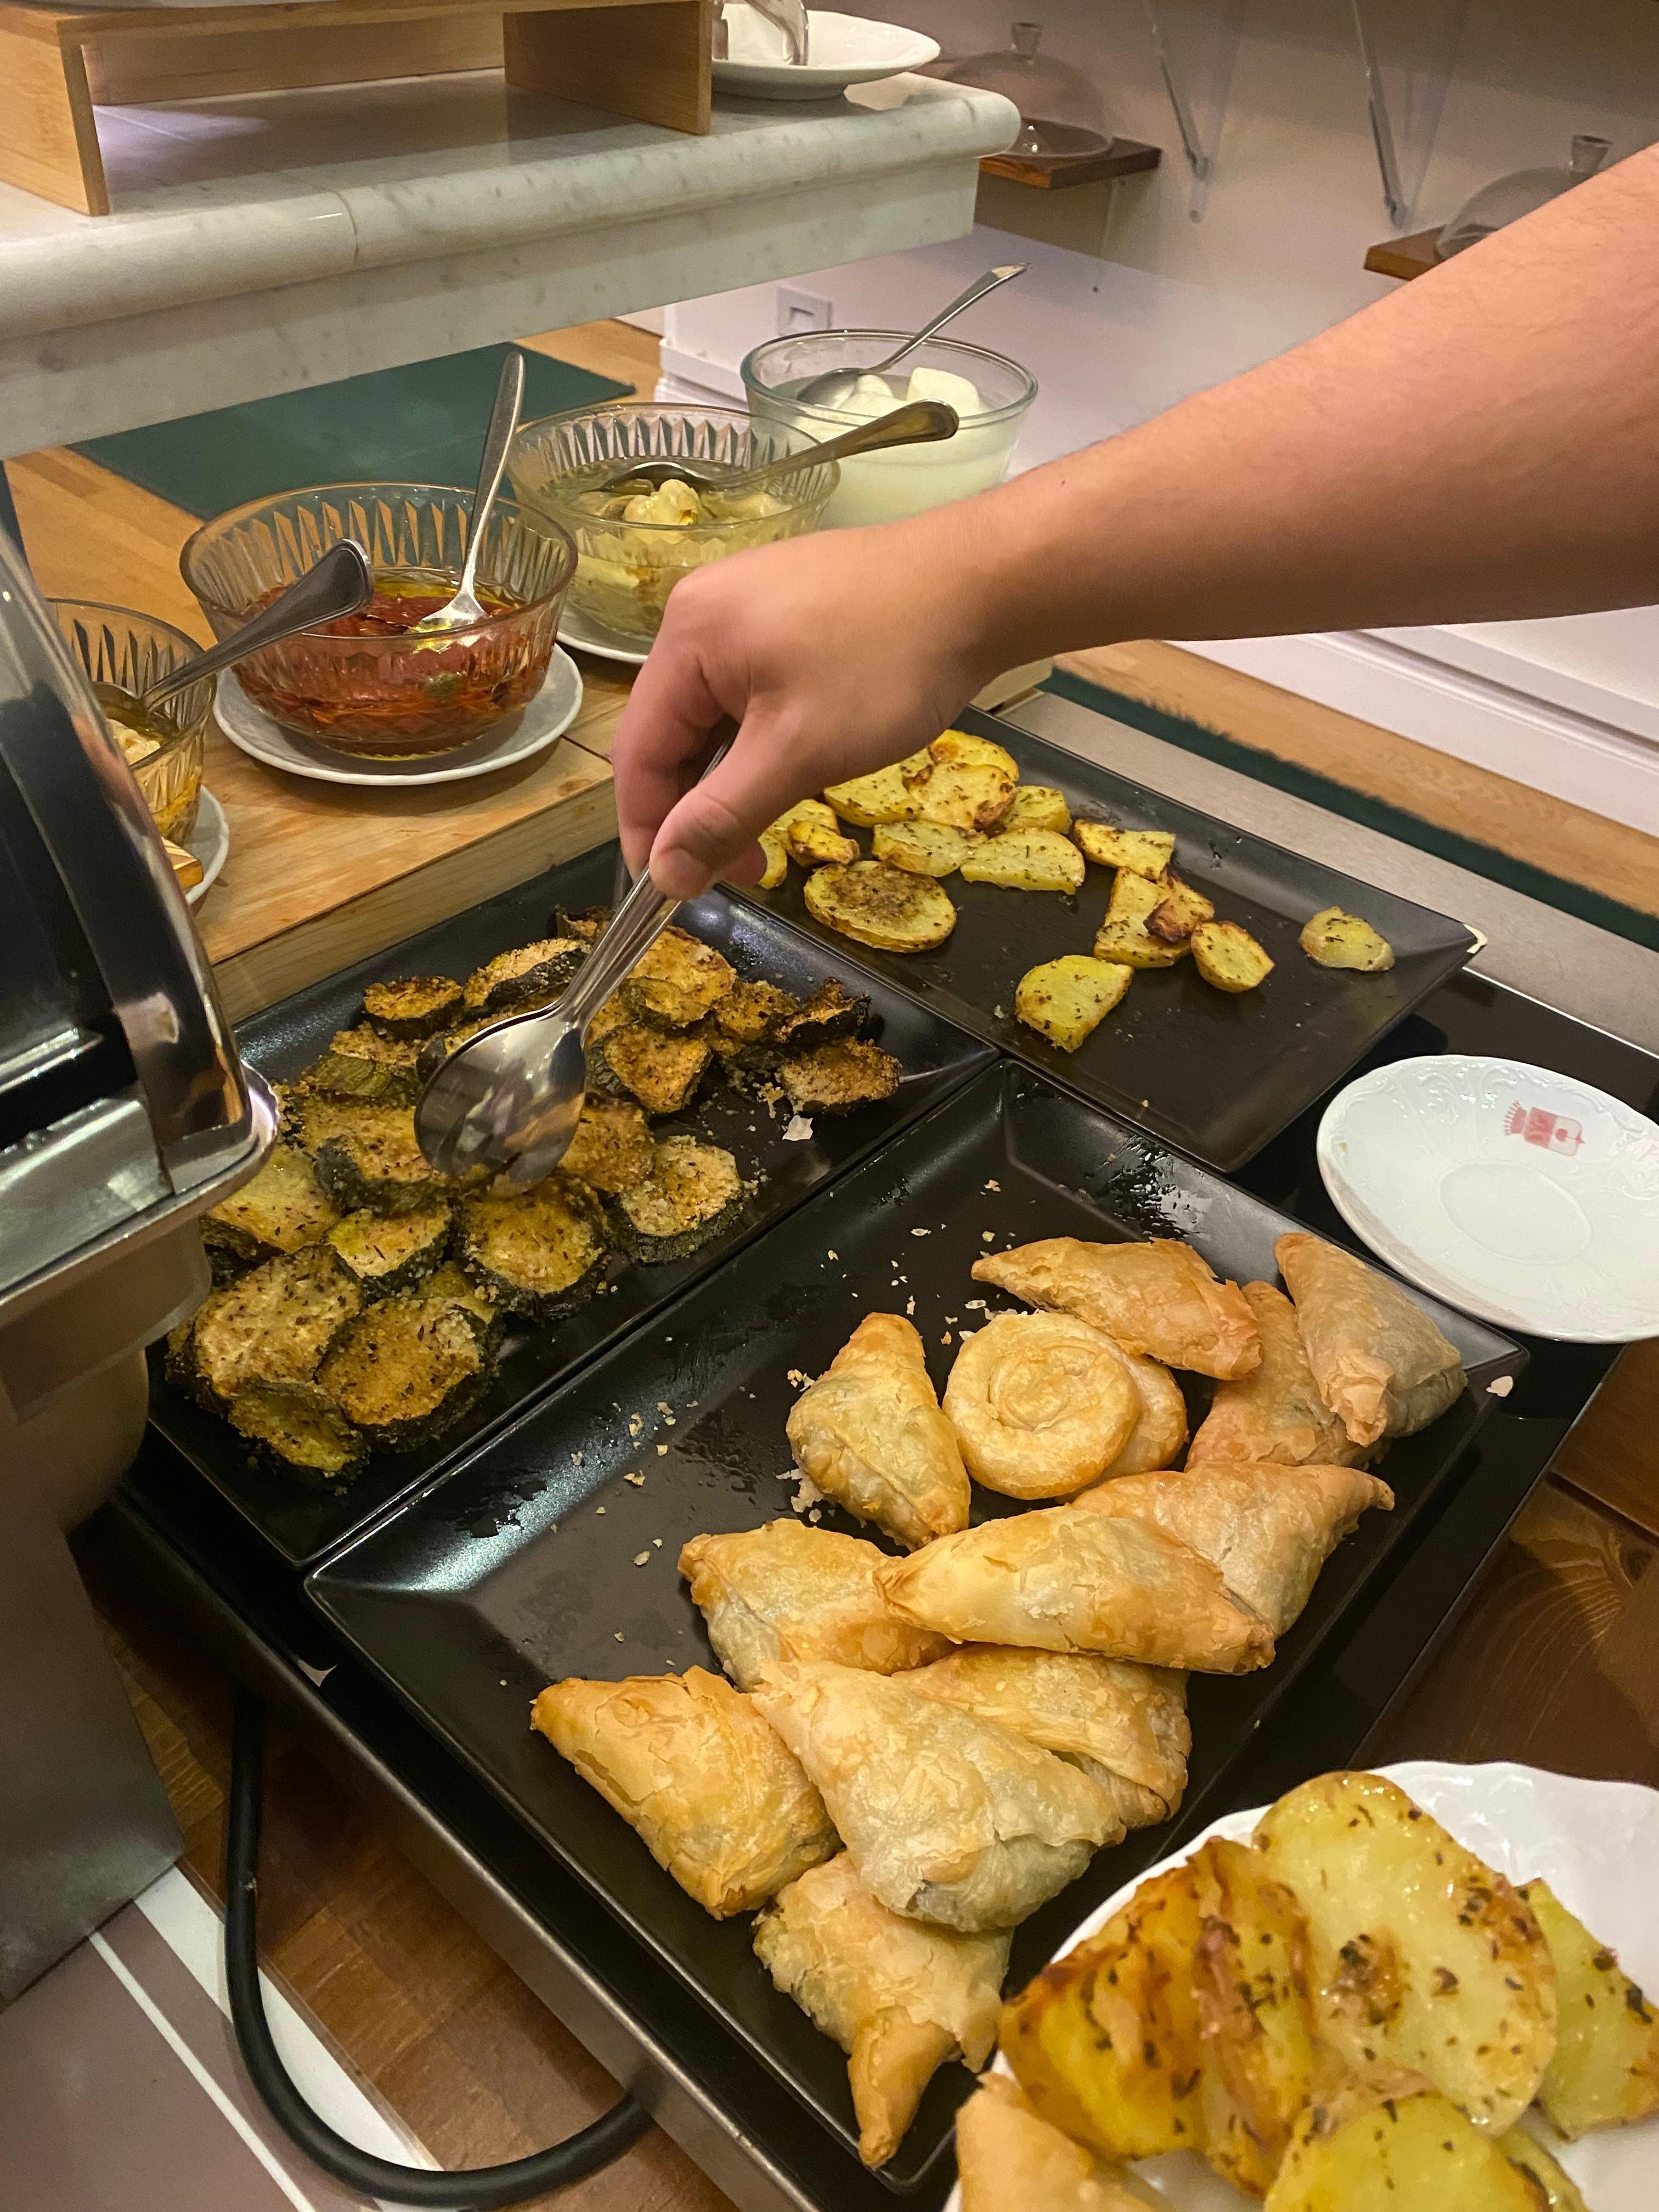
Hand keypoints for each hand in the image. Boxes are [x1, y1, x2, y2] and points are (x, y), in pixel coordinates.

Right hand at [612, 509, 1002, 897]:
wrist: (980, 584)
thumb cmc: (887, 665)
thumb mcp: (798, 753)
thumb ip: (722, 816)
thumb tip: (664, 876)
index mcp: (686, 636)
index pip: (637, 751)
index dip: (648, 829)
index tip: (671, 893)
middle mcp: (702, 612)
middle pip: (674, 734)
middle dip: (699, 810)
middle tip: (743, 874)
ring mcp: (746, 605)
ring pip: (717, 717)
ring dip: (735, 781)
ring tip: (773, 830)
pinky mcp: (789, 610)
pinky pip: (751, 691)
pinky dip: (763, 742)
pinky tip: (797, 771)